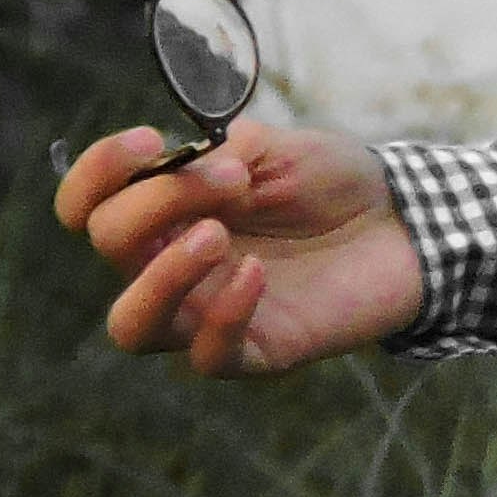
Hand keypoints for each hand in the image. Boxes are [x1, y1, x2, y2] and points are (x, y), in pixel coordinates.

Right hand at [55, 116, 427, 377]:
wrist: (409, 220)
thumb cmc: (334, 182)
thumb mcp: (275, 147)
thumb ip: (216, 153)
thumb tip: (175, 168)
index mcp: (165, 213)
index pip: (86, 206)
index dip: (97, 173)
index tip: (146, 140)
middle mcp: (171, 266)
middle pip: (111, 246)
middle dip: (156, 204)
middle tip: (232, 182)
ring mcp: (206, 312)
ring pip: (131, 324)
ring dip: (160, 276)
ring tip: (216, 236)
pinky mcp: (255, 350)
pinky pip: (207, 357)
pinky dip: (223, 314)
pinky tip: (258, 274)